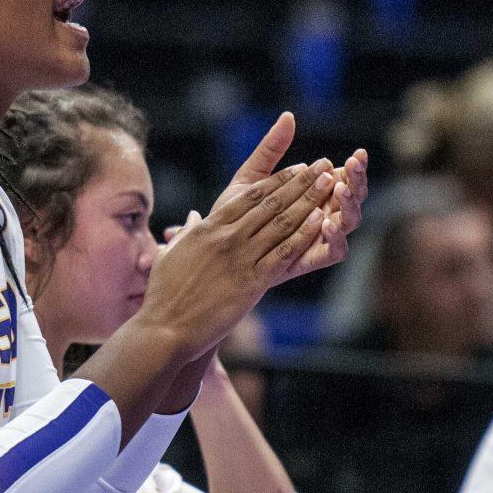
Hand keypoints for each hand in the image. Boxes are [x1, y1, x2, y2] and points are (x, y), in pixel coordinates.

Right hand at [138, 156, 334, 361]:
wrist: (166, 327)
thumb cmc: (163, 293)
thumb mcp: (170, 254)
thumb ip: (186, 232)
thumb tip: (193, 217)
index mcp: (209, 228)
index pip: (250, 196)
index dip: (278, 180)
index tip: (298, 168)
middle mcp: (227, 237)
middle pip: (272, 203)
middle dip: (301, 182)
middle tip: (322, 165)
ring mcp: (241, 259)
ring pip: (282, 223)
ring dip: (310, 201)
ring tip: (329, 184)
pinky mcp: (251, 282)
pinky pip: (283, 254)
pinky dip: (304, 235)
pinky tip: (321, 220)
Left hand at [203, 112, 367, 282]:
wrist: (215, 251)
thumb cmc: (236, 212)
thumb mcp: (252, 177)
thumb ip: (271, 149)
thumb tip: (288, 116)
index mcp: (316, 195)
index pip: (345, 177)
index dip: (356, 167)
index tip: (357, 153)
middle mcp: (323, 216)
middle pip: (353, 199)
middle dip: (358, 181)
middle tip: (353, 165)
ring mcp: (318, 239)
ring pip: (349, 224)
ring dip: (350, 205)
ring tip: (340, 187)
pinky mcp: (309, 260)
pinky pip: (332, 252)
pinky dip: (334, 237)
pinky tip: (325, 221)